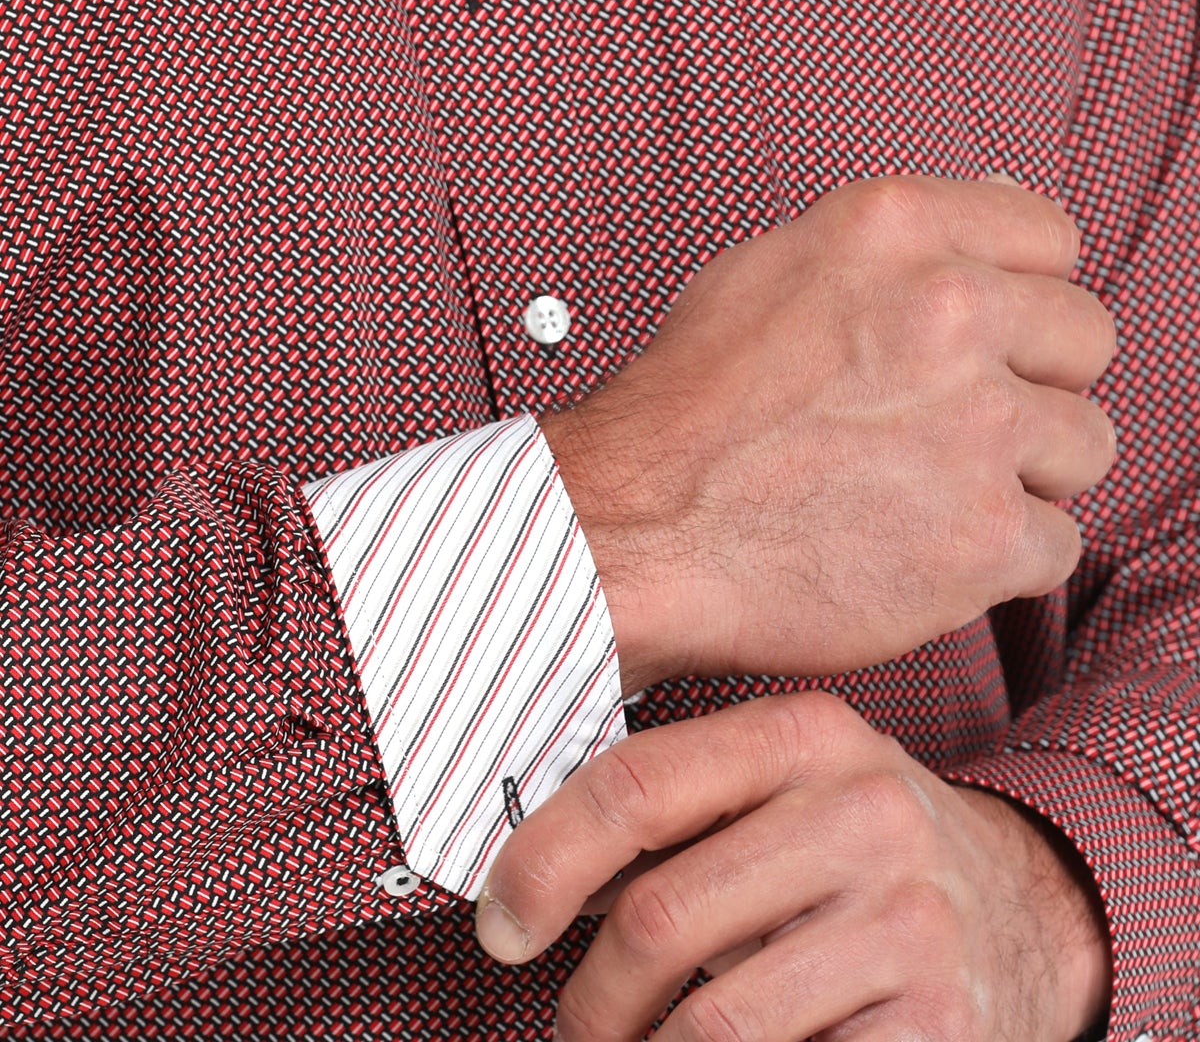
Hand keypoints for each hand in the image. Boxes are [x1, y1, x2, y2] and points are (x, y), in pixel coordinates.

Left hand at [475, 691, 1113, 1041]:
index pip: (639, 786)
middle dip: (591, 999)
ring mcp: (909, 921)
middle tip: (579, 1028)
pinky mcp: (940, 1025)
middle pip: (659, 918)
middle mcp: (864, 813)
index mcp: (806, 737)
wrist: (1032, 910)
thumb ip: (689, 805)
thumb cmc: (867, 851)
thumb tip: (532, 878)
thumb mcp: (796, 785)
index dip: (543, 862)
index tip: (500, 924)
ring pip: (712, 1022)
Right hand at [541, 172, 1117, 696]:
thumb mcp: (772, 265)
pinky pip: (1057, 544)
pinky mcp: (986, 535)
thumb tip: (998, 204)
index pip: (1051, 236)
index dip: (1023, 292)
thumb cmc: (690, 406)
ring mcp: (978, 425)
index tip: (995, 332)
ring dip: (1026, 472)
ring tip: (936, 488)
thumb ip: (898, 240)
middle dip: (1034, 381)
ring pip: (1085, 445)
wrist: (637, 527)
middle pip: (1085, 338)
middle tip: (959, 419)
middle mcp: (950, 311)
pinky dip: (1000, 558)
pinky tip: (924, 548)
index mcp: (896, 229)